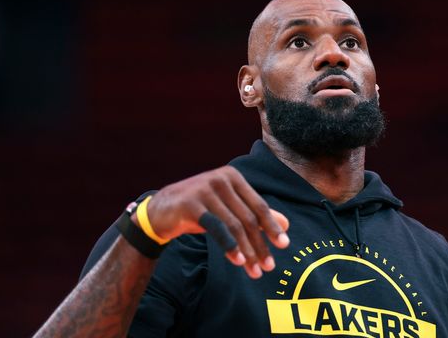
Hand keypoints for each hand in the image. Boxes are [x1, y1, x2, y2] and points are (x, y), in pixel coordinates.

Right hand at [142, 165, 289, 278]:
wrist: (161, 211)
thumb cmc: (200, 210)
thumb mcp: (229, 210)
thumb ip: (255, 215)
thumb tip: (286, 225)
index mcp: (233, 177)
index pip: (259, 205)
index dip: (272, 227)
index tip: (284, 245)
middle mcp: (221, 179)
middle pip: (248, 218)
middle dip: (260, 245)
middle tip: (268, 267)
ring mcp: (205, 190)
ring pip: (234, 225)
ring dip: (247, 251)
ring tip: (254, 270)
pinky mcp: (191, 204)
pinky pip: (217, 228)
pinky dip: (230, 246)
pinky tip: (238, 260)